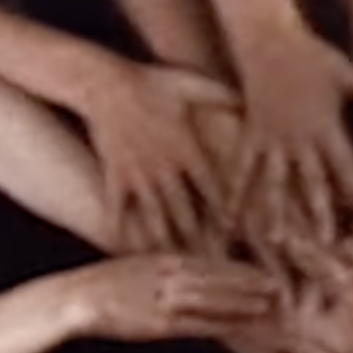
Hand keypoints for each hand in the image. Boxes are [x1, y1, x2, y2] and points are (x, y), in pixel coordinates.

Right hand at [71, 253, 278, 342]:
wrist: (76, 298)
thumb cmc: (105, 282)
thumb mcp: (137, 262)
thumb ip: (163, 264)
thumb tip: (184, 266)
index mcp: (164, 257)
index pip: (210, 258)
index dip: (239, 263)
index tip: (263, 265)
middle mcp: (169, 273)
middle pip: (218, 275)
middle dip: (250, 279)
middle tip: (280, 282)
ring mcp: (166, 297)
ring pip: (214, 297)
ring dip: (243, 300)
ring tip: (269, 302)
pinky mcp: (159, 322)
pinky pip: (196, 322)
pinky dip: (220, 322)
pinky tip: (239, 324)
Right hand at [80, 63, 237, 253]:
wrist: (105, 83)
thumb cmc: (150, 81)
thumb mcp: (190, 83)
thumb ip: (220, 94)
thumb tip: (248, 98)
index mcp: (186, 148)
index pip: (212, 188)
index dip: (227, 213)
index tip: (240, 237)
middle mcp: (164, 166)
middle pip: (186, 211)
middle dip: (200, 241)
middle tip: (214, 267)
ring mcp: (138, 174)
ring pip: (155, 217)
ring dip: (166, 244)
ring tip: (174, 270)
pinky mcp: (114, 175)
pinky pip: (118, 209)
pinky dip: (122, 231)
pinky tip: (125, 252)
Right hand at [231, 17, 352, 250]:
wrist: (267, 38)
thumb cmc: (311, 54)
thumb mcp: (346, 71)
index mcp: (325, 125)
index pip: (347, 164)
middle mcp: (298, 136)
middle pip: (312, 181)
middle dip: (321, 212)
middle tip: (329, 244)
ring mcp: (271, 137)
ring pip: (274, 182)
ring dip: (277, 212)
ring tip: (278, 241)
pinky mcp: (250, 133)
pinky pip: (241, 168)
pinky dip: (236, 193)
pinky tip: (232, 219)